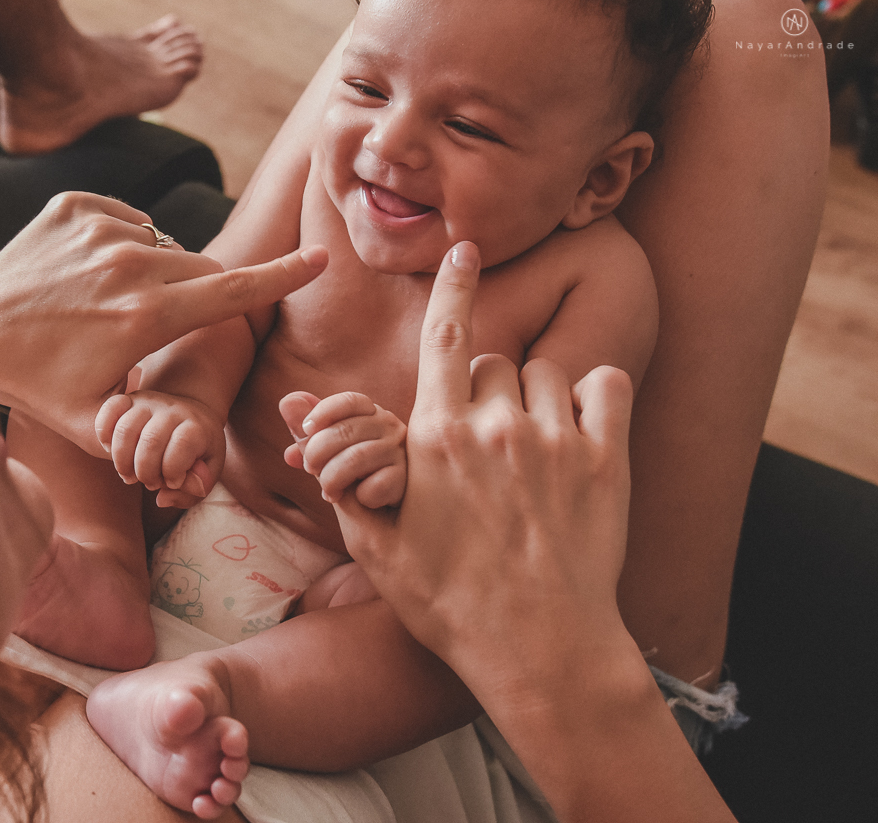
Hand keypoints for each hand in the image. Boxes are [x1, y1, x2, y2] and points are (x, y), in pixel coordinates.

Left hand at [0, 192, 326, 452]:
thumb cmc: (37, 386)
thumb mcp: (99, 427)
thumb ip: (156, 429)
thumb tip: (192, 439)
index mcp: (144, 318)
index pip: (231, 291)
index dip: (281, 276)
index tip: (318, 258)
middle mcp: (128, 264)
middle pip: (201, 269)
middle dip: (199, 294)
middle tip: (159, 324)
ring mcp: (99, 227)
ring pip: (165, 245)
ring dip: (156, 273)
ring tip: (109, 304)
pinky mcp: (75, 205)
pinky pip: (130, 221)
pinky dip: (126, 245)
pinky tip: (90, 276)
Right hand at [95, 390, 224, 508]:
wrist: (192, 415)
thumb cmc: (198, 451)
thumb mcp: (207, 471)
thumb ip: (195, 488)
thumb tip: (161, 498)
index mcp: (196, 426)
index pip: (182, 444)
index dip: (174, 470)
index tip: (174, 482)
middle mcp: (172, 410)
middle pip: (151, 441)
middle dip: (146, 472)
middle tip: (151, 484)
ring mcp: (149, 402)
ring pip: (125, 429)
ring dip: (122, 461)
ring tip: (129, 476)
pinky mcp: (129, 399)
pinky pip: (109, 410)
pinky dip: (104, 434)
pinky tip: (110, 451)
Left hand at [279, 391, 406, 507]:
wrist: (385, 518)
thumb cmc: (354, 479)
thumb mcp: (328, 456)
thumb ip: (308, 433)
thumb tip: (287, 402)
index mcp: (370, 414)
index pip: (349, 400)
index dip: (323, 411)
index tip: (306, 428)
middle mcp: (390, 427)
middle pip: (345, 430)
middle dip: (317, 453)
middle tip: (310, 469)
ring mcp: (401, 452)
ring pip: (356, 458)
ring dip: (332, 479)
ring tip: (329, 492)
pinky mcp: (408, 480)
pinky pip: (376, 486)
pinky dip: (361, 497)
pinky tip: (362, 500)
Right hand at [335, 242, 635, 700]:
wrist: (537, 648)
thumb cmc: (447, 601)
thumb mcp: (373, 542)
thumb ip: (335, 467)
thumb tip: (290, 406)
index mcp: (436, 437)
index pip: (444, 332)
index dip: (453, 283)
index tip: (465, 248)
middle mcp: (495, 425)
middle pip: (492, 362)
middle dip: (485, 389)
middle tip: (486, 443)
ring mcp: (555, 439)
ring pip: (545, 373)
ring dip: (535, 398)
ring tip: (531, 449)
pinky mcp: (606, 459)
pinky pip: (607, 384)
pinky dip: (596, 396)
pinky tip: (583, 430)